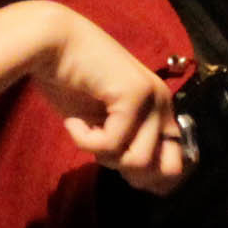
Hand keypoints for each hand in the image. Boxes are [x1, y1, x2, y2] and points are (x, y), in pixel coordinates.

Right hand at [30, 3, 186, 190]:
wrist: (49, 44)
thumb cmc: (70, 83)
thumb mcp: (103, 125)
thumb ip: (126, 147)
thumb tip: (144, 183)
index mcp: (160, 111)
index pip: (178, 165)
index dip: (149, 179)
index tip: (114, 162)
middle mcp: (163, 104)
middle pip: (164, 172)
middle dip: (128, 169)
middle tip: (99, 146)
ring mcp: (153, 98)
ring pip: (136, 162)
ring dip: (102, 154)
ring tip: (86, 127)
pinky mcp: (135, 95)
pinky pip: (110, 146)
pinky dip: (83, 140)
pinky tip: (74, 119)